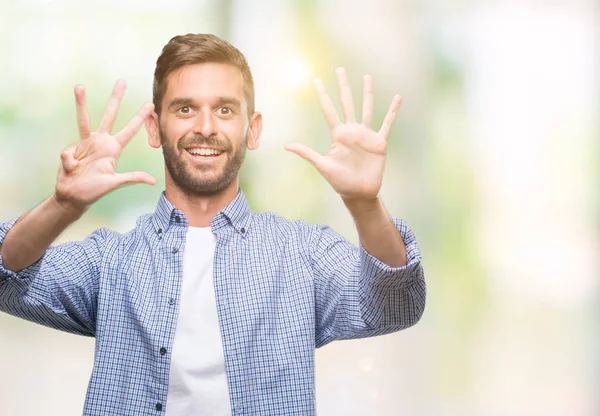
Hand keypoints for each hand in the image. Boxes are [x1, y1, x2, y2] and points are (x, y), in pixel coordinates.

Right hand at [55, 80, 155, 211]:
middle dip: (115, 98)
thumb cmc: (94, 191)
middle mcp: (101, 142)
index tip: (149, 105)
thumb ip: (131, 178)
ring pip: (84, 119)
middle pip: (110, 115)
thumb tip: (152, 181)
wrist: (72, 195)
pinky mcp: (72, 148)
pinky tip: (72, 170)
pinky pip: (68, 153)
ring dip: (81, 103)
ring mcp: (86, 143)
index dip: (139, 118)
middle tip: (122, 81)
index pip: (129, 130)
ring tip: (79, 86)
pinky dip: (69, 163)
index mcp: (113, 149)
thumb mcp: (114, 183)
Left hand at [285, 67, 401, 201]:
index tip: (316, 80)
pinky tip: (397, 98)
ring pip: (367, 108)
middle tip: (339, 69)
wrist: (359, 193)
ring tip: (367, 76)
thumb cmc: (339, 181)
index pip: (328, 110)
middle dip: (343, 86)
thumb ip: (306, 153)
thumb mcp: (322, 166)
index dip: (322, 95)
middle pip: (347, 103)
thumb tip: (286, 146)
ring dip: (367, 92)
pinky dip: (392, 111)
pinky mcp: (379, 142)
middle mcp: (351, 131)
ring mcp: (366, 135)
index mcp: (338, 134)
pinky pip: (387, 123)